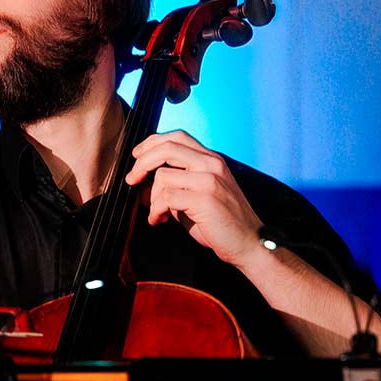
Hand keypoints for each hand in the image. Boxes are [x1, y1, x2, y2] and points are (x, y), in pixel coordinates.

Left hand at [124, 130, 262, 266]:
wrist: (249, 243)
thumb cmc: (222, 222)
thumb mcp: (198, 194)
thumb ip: (176, 183)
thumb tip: (145, 183)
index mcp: (211, 160)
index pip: (178, 137)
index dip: (152, 143)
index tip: (137, 155)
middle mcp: (211, 164)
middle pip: (166, 148)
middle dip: (142, 163)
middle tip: (132, 179)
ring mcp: (209, 180)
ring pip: (163, 175)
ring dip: (151, 197)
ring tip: (156, 212)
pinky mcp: (204, 198)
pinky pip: (166, 198)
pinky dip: (156, 211)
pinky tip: (159, 220)